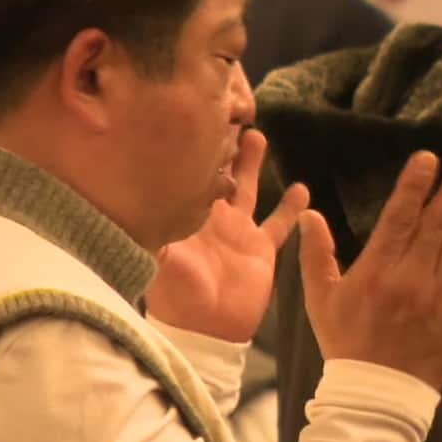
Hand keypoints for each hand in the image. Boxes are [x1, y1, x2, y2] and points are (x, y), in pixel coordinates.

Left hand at [146, 129, 308, 342]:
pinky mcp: (260, 249)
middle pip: (218, 171)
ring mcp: (238, 232)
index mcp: (187, 214)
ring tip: (257, 135)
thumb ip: (155, 230)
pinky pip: (280, 224)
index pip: (190, 172)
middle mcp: (212, 217)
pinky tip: (302, 189)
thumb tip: (138, 201)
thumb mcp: (161, 259)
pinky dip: (292, 209)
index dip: (194, 147)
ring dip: (252, 164)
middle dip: (222, 145)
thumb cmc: (178, 295)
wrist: (206, 330)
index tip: (197, 116)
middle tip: (228, 112)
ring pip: (247, 188)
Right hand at [299, 151, 441, 389]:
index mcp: (377, 269)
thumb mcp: (320, 299)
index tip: (428, 158)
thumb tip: (308, 213)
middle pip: (439, 223)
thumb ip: (316, 255)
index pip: (398, 218)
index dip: (414, 186)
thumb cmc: (346, 342)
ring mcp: (441, 295)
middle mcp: (411, 276)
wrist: (375, 394)